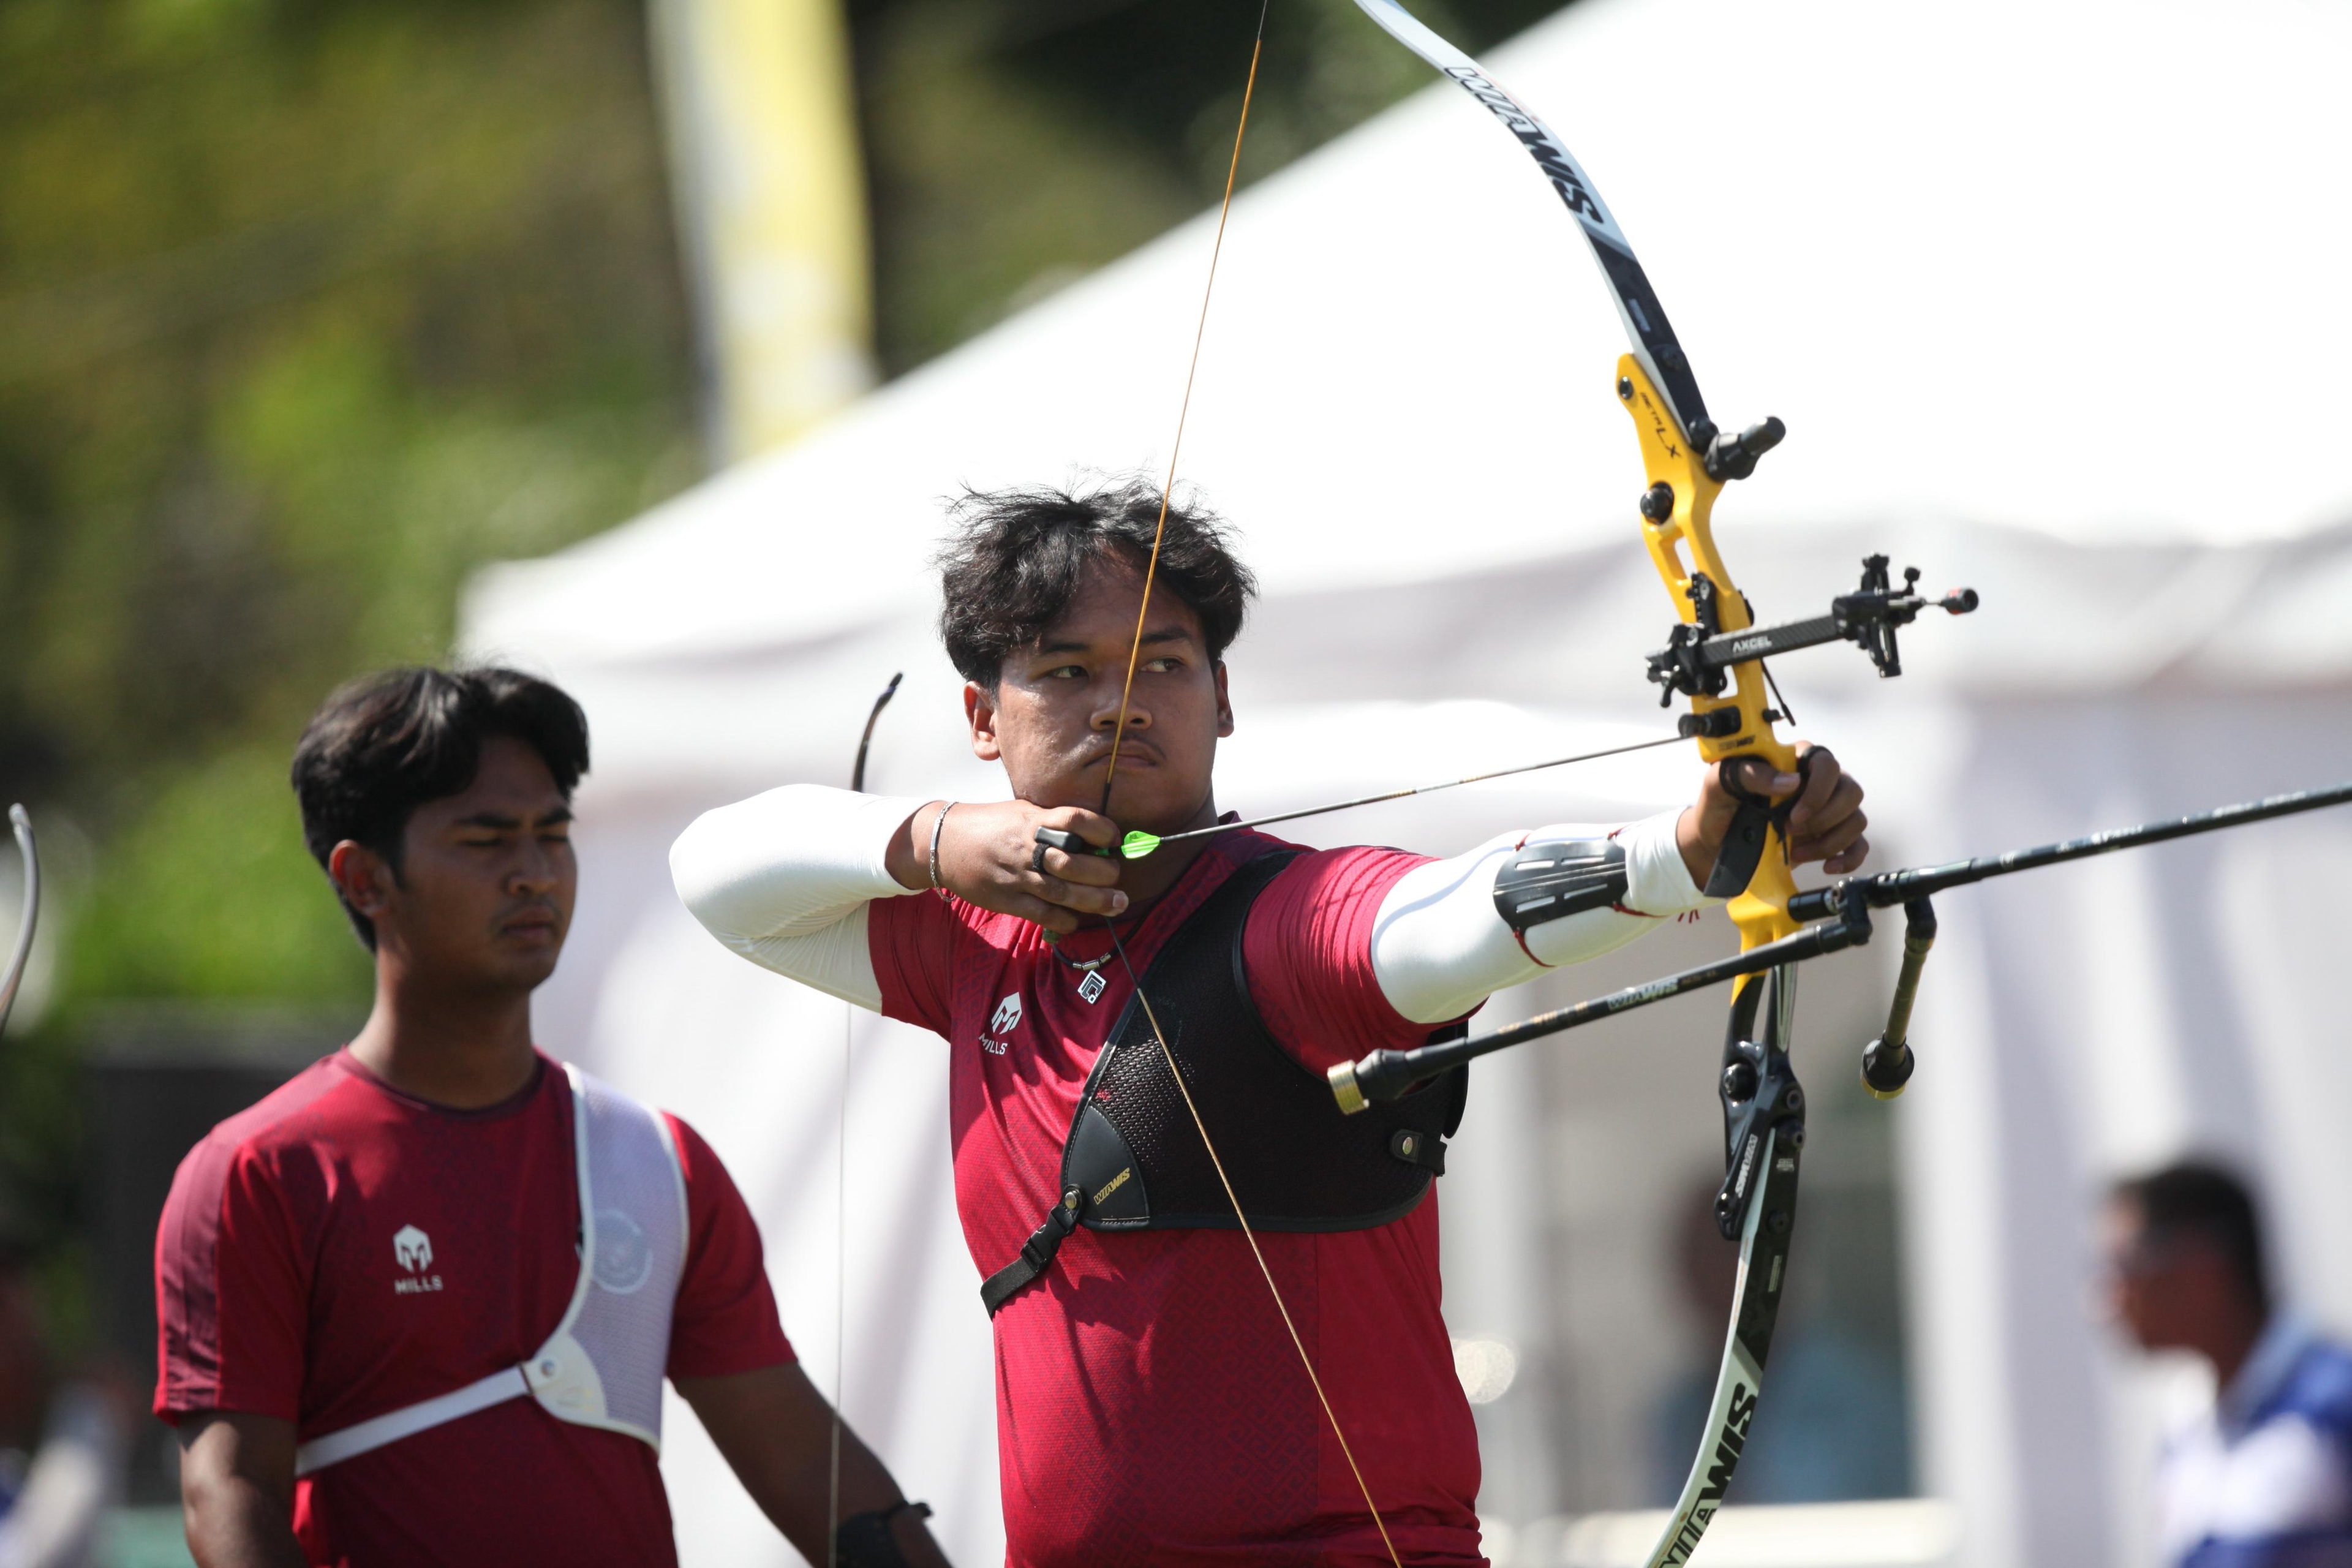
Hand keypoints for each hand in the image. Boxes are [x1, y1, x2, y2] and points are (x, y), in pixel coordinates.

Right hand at [887, 800, 1128, 934]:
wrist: (944, 843)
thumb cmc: (989, 825)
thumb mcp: (1021, 811)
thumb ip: (1051, 821)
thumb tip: (1092, 834)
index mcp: (1033, 820)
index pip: (1074, 820)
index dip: (1101, 828)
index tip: (1115, 837)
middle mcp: (1026, 847)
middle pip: (1073, 862)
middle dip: (1104, 871)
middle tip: (1119, 876)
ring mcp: (1016, 875)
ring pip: (1062, 891)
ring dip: (1095, 900)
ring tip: (1117, 903)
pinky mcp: (1006, 899)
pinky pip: (1041, 914)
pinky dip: (1063, 919)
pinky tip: (1076, 920)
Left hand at [1676, 745, 1869, 887]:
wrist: (1714, 843)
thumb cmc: (1718, 807)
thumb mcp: (1719, 784)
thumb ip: (1750, 774)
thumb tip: (1791, 781)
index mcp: (1794, 761)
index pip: (1826, 763)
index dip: (1818, 790)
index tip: (1794, 815)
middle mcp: (1817, 783)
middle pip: (1851, 791)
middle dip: (1825, 817)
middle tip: (1791, 831)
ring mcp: (1827, 811)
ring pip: (1856, 819)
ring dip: (1830, 841)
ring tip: (1798, 852)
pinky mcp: (1830, 836)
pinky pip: (1858, 845)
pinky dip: (1848, 858)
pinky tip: (1828, 866)